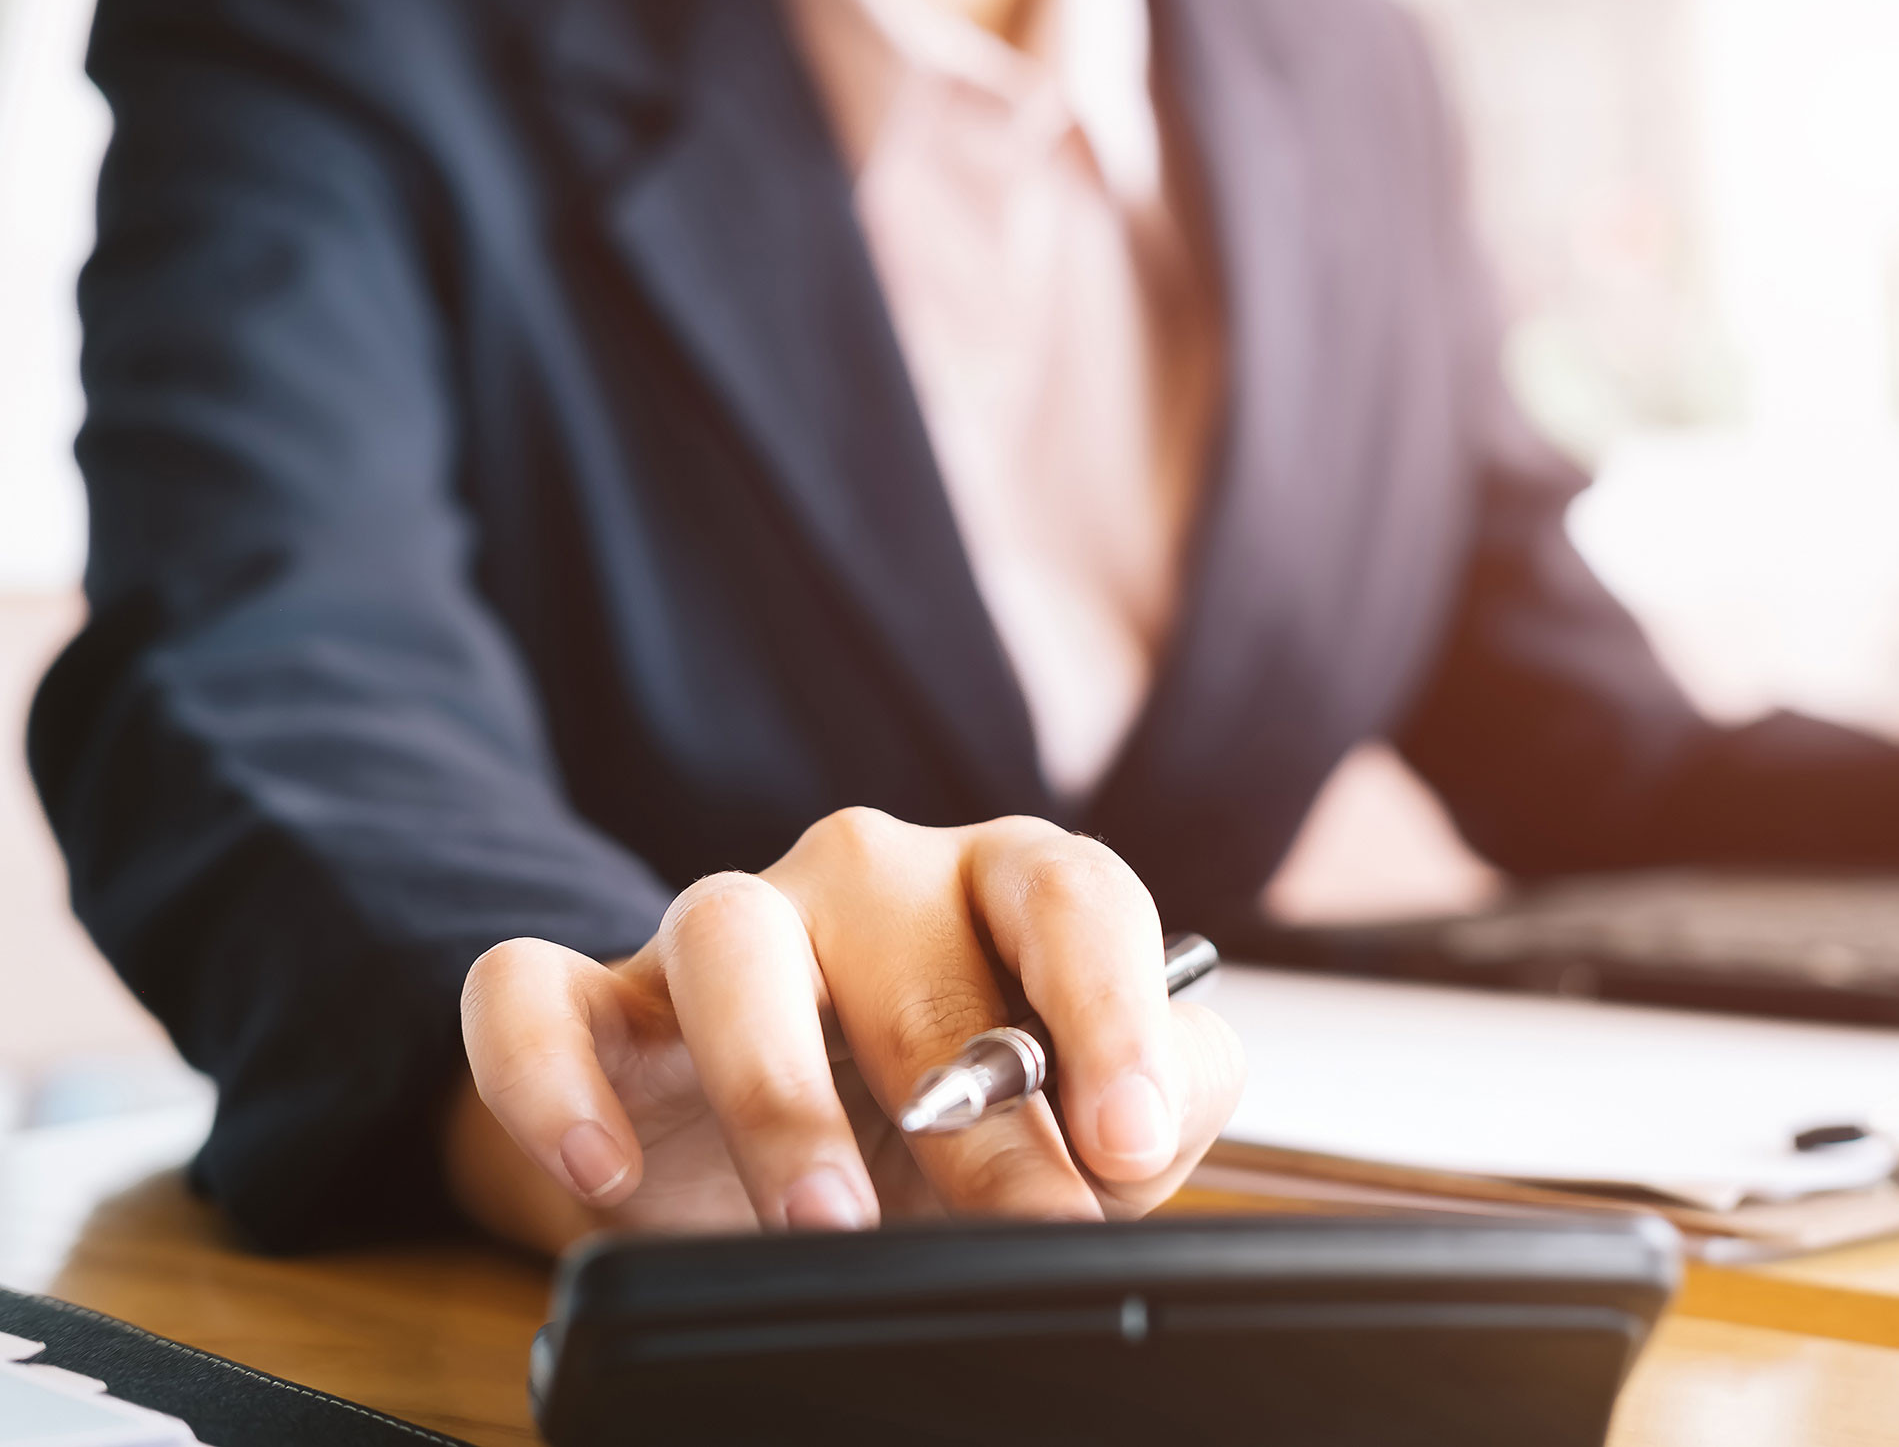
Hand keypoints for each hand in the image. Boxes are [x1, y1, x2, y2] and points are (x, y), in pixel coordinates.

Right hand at [444, 810, 1245, 1252]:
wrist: (792, 1173)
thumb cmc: (965, 1126)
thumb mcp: (1083, 1121)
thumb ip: (1160, 1101)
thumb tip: (1142, 1128)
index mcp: (1006, 887)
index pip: (1074, 898)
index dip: (1110, 1012)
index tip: (1127, 1138)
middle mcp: (872, 879)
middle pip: (919, 957)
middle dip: (976, 1114)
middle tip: (1020, 1230)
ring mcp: (732, 924)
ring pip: (727, 931)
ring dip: (780, 1088)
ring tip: (824, 1219)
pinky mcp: (596, 1000)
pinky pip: (529, 992)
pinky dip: (550, 1079)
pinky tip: (603, 1177)